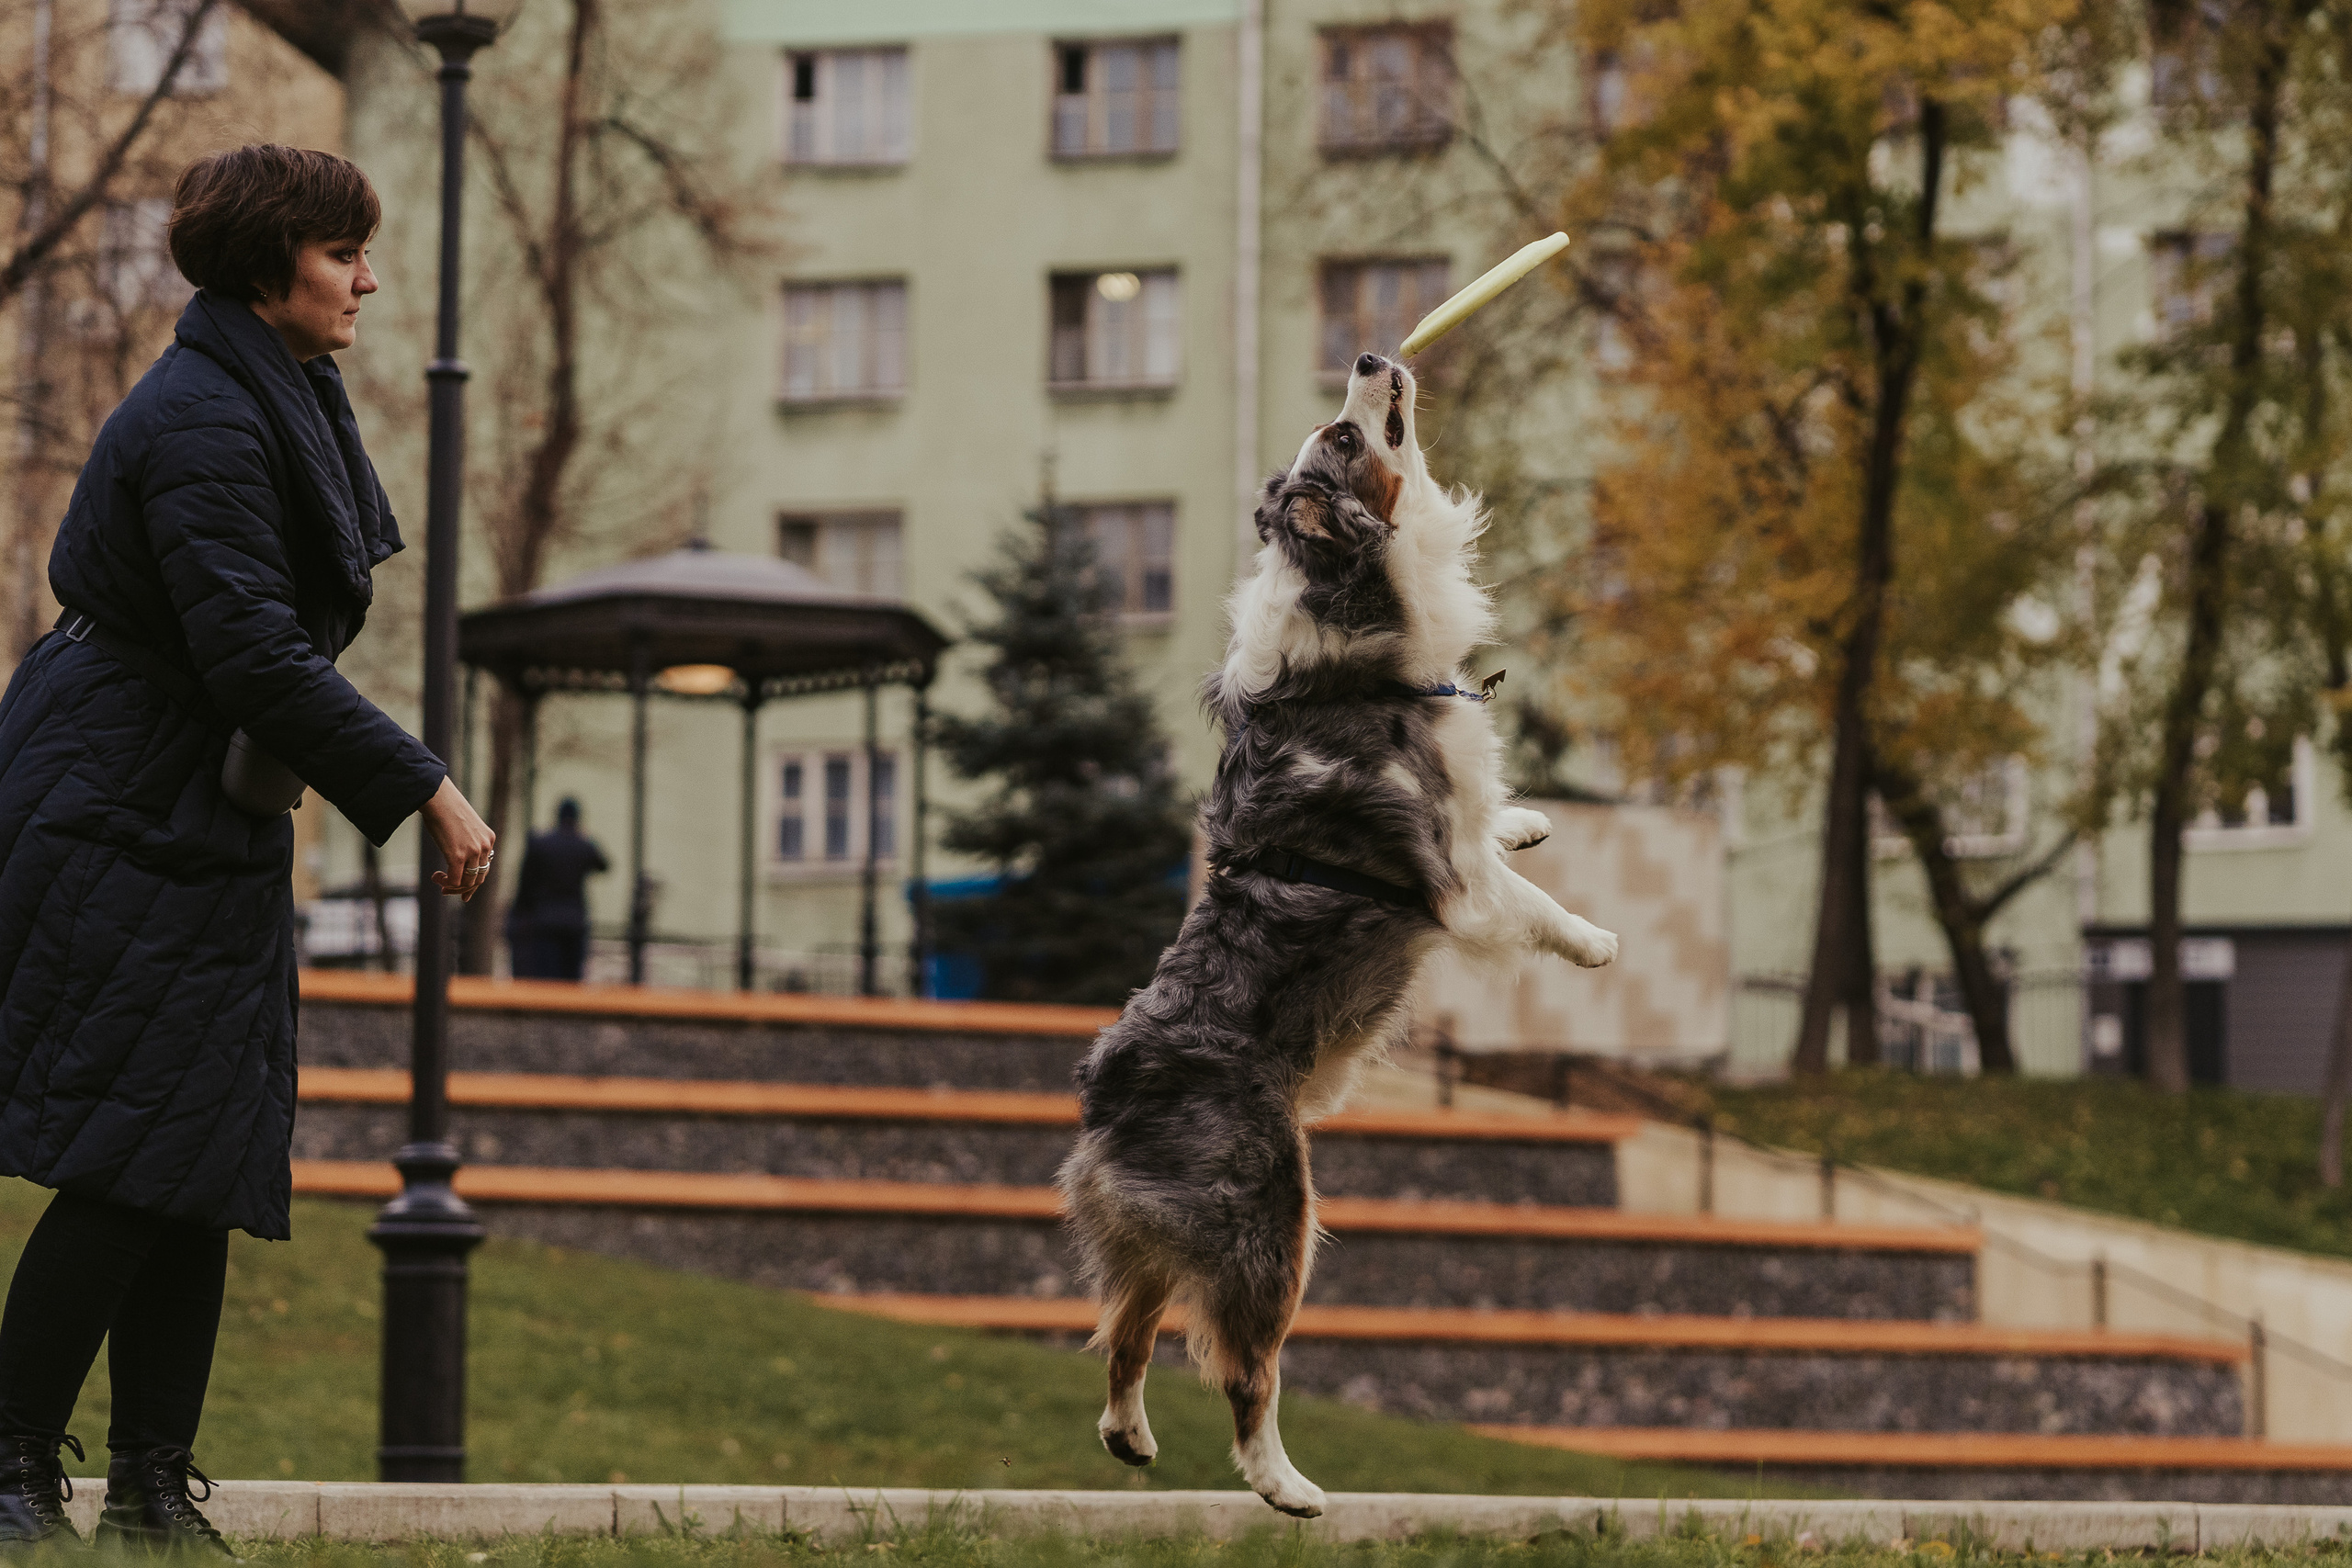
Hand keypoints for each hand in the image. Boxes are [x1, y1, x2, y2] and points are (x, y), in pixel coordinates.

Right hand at [420, 776, 496, 901]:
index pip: (486, 867)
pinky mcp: (458, 856)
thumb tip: (458, 855)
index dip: (474, 880)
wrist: (438, 798)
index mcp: (489, 838)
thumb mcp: (465, 825)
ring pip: (468, 881)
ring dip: (453, 887)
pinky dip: (446, 883)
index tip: (464, 889)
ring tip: (441, 885)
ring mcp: (473, 852)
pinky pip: (455, 880)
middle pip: (479, 878)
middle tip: (447, 891)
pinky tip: (437, 877)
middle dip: (464, 888)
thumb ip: (468, 840)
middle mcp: (485, 846)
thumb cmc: (446, 808)